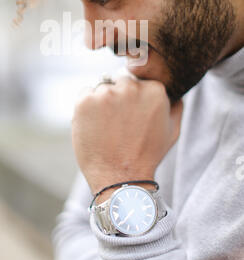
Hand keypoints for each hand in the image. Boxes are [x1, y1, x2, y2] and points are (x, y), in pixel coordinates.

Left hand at [71, 76, 183, 200]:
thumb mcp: (171, 131)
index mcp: (154, 89)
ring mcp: (107, 93)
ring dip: (101, 101)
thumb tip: (175, 92)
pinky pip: (84, 94)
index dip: (132, 99)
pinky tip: (93, 126)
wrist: (121, 178)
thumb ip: (175, 106)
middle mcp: (131, 87)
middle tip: (117, 123)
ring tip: (105, 127)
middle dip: (117, 97)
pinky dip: (86, 107)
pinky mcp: (86, 101)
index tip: (130, 116)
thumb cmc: (147, 156)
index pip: (137, 81)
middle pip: (119, 81)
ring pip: (101, 87)